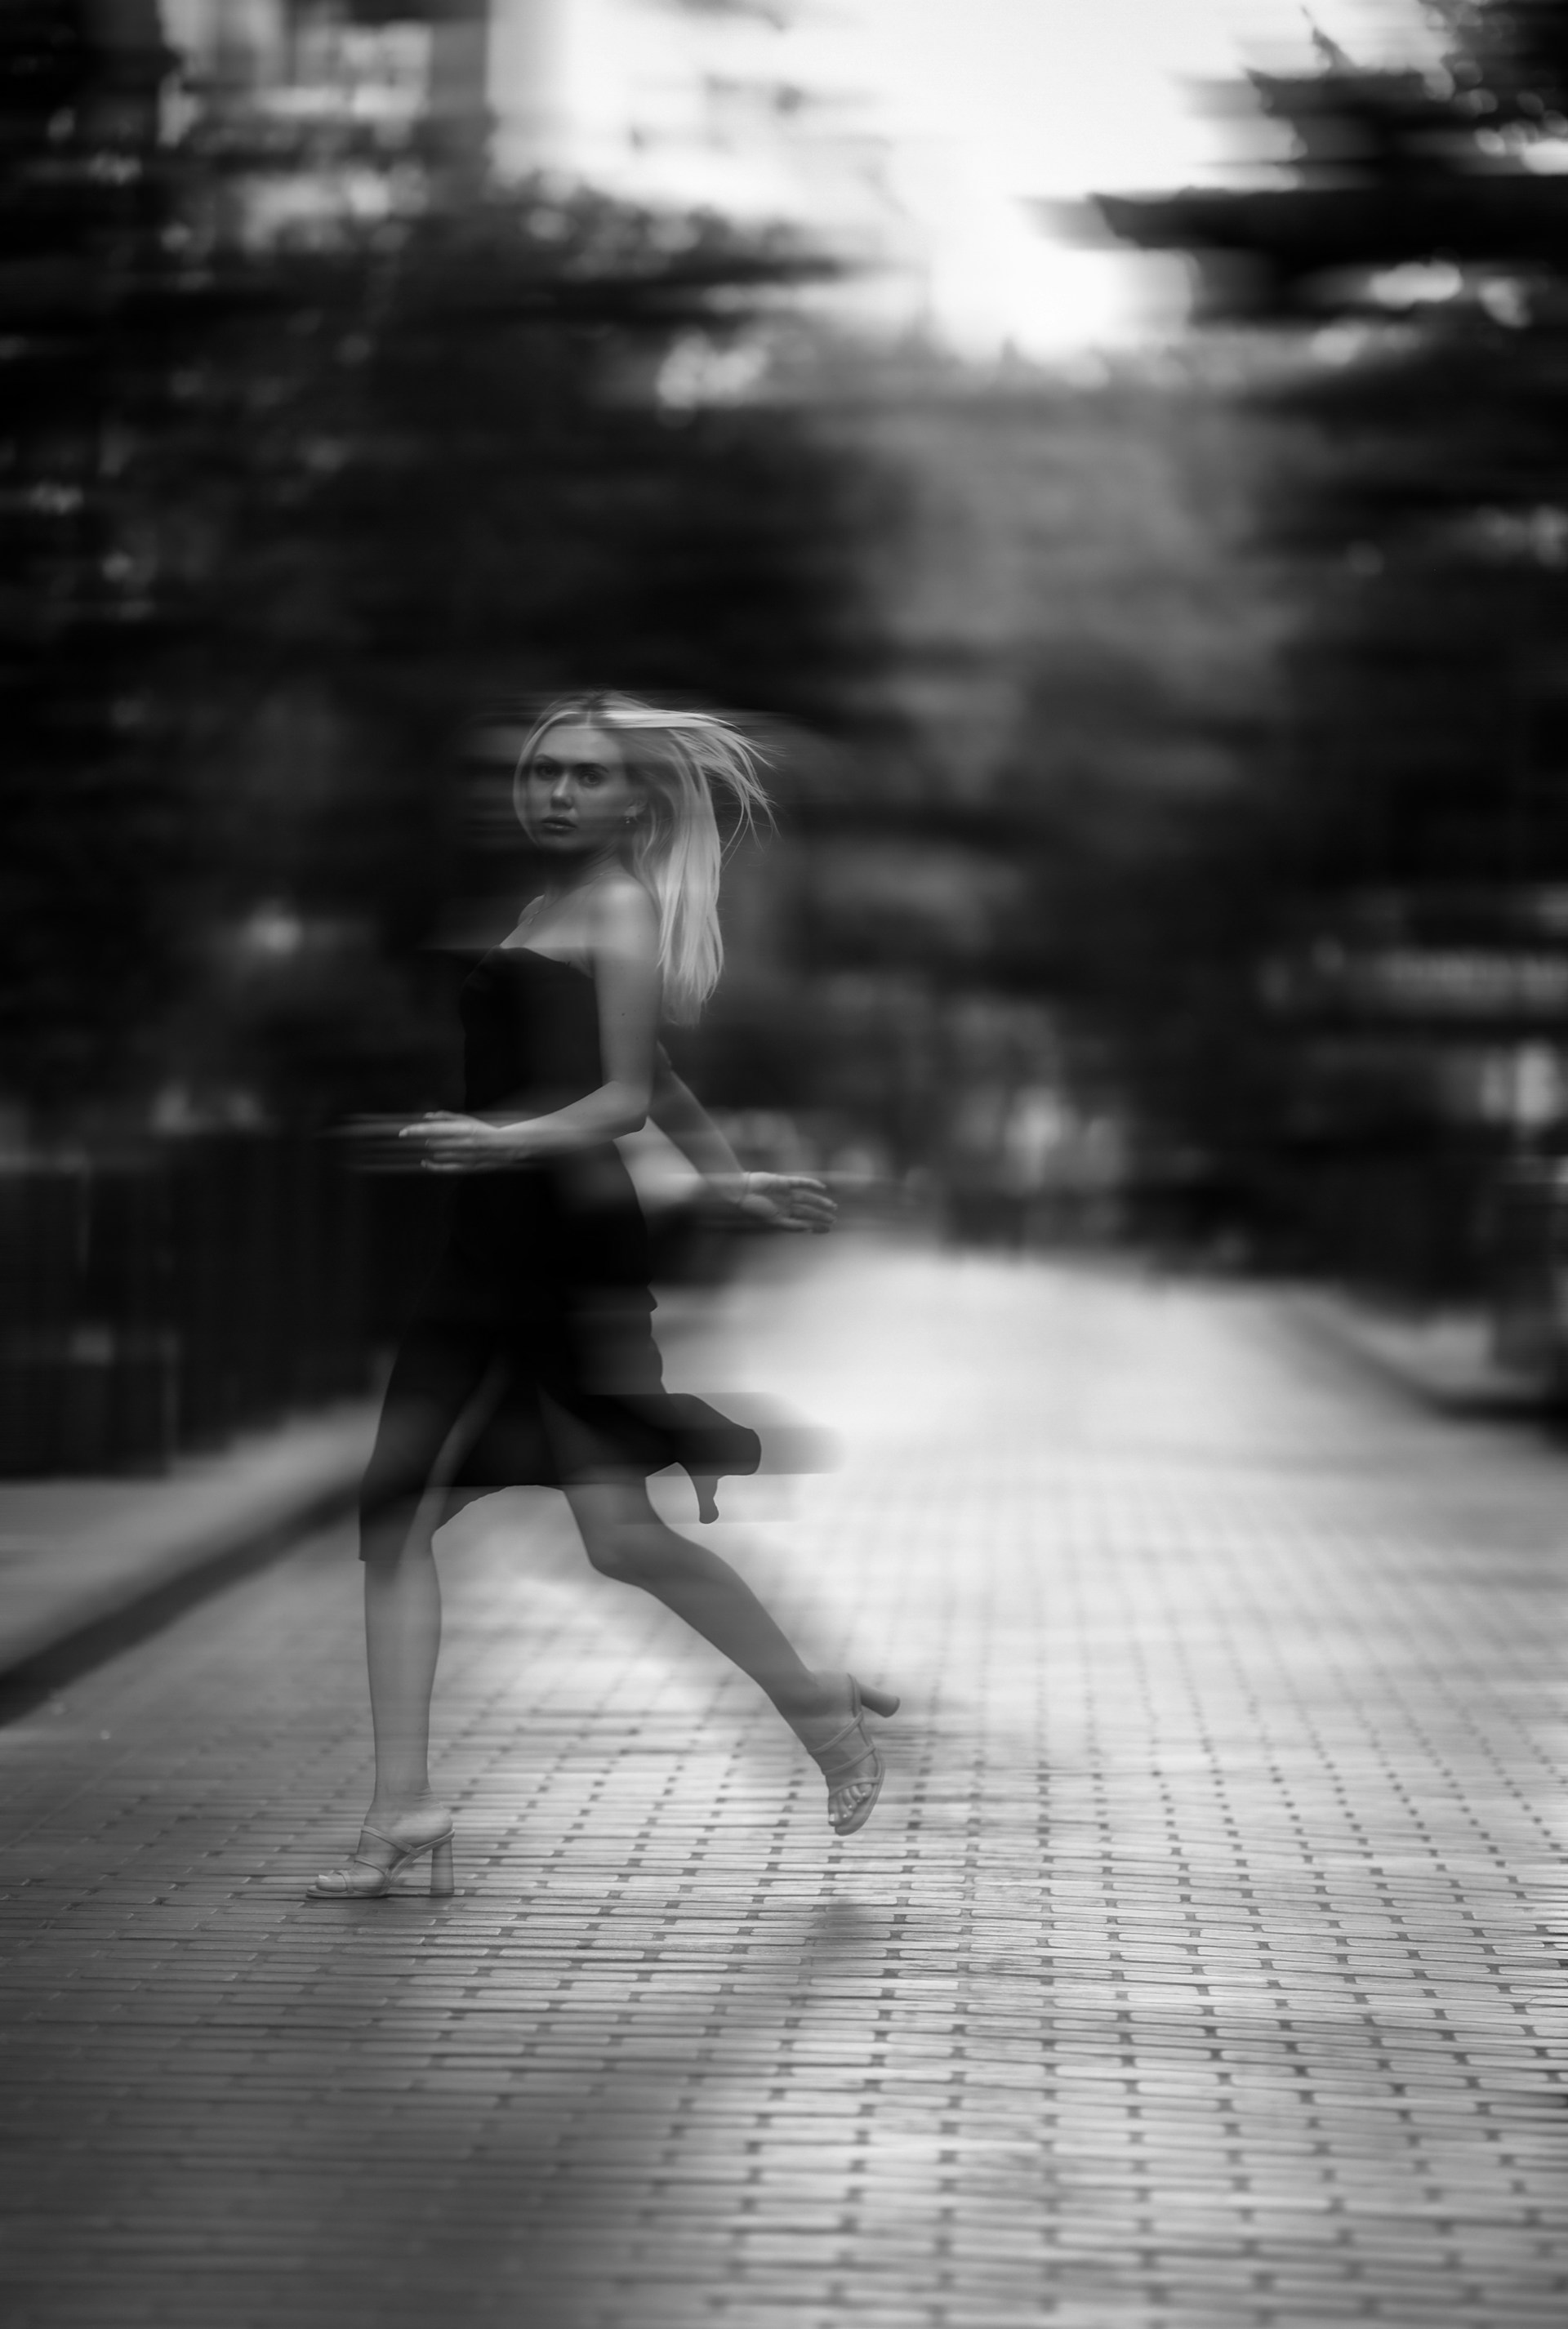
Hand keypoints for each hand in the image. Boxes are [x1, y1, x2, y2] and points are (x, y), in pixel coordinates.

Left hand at [398, 1112, 524, 1171]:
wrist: (506, 1147)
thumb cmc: (484, 1131)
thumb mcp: (467, 1120)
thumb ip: (446, 1117)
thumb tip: (426, 1116)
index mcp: (463, 1128)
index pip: (433, 1129)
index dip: (416, 1131)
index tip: (403, 1132)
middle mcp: (463, 1143)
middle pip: (433, 1143)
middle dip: (423, 1140)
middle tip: (418, 1138)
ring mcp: (465, 1157)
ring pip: (438, 1155)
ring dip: (431, 1150)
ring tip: (431, 1145)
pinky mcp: (467, 1168)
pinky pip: (445, 1169)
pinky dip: (432, 1166)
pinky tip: (424, 1163)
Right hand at [736, 1172, 836, 1233]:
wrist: (742, 1192)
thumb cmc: (754, 1209)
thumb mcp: (773, 1221)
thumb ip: (790, 1225)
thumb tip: (808, 1229)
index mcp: (783, 1216)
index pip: (804, 1222)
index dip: (816, 1226)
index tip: (828, 1230)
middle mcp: (786, 1206)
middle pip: (808, 1211)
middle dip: (820, 1215)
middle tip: (834, 1219)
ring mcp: (786, 1194)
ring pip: (808, 1198)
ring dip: (820, 1202)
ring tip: (832, 1206)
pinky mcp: (784, 1182)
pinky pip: (801, 1183)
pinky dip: (812, 1184)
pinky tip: (823, 1188)